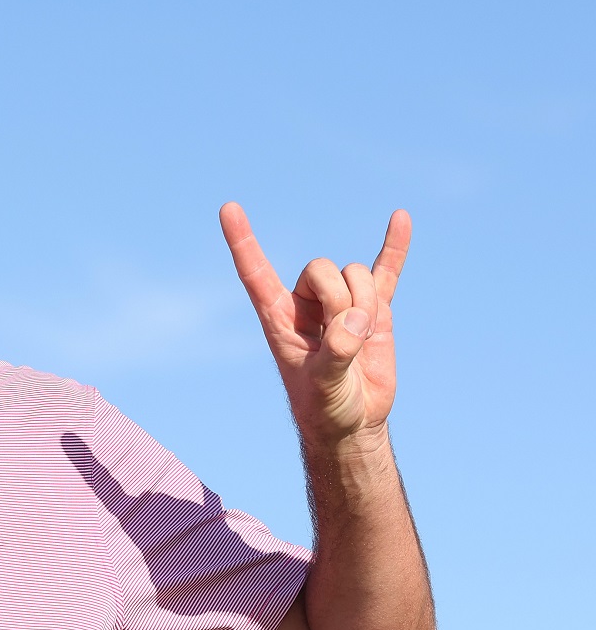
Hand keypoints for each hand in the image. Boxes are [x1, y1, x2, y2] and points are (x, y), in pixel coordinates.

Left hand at [219, 202, 410, 445]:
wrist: (353, 421)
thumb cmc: (324, 406)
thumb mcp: (323, 385)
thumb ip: (337, 352)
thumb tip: (358, 319)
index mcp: (278, 317)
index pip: (255, 272)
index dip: (242, 241)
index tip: (228, 208)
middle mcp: (306, 302)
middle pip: (322, 268)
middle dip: (340, 299)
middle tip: (344, 337)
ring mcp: (342, 302)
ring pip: (356, 274)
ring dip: (366, 303)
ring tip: (362, 338)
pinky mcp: (374, 308)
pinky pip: (386, 269)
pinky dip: (394, 246)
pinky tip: (401, 218)